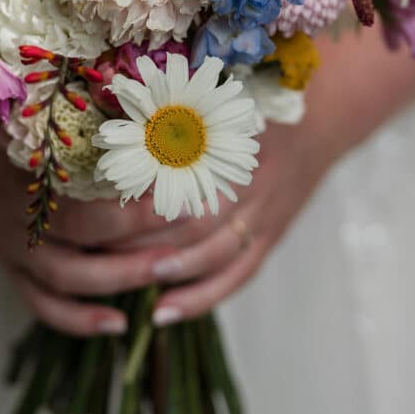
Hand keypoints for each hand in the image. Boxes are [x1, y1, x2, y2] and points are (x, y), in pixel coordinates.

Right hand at [0, 122, 179, 336]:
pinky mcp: (13, 272)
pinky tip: (121, 324)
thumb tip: (165, 128)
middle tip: (186, 239)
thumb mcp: (47, 121)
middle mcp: (18, 212)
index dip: (133, 202)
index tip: (179, 194)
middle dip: (136, 241)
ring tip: (167, 274)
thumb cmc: (20, 133)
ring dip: (119, 280)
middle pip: (81, 236)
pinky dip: (80, 321)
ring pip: (65, 278)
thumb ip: (94, 128)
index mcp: (28, 171)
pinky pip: (43, 305)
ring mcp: (12, 247)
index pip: (88, 193)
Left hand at [105, 123, 329, 326]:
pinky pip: (236, 275)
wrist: (322, 115)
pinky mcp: (271, 236)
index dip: (135, 195)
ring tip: (128, 284)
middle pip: (189, 219)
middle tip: (93, 254)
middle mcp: (246, 180)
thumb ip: (171, 114)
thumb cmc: (256, 102)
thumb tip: (108, 125)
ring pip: (212, 252)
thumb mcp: (215, 100)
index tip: (92, 208)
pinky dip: (200, 297)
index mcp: (228, 139)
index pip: (174, 174)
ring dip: (169, 272)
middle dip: (141, 240)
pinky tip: (163, 313)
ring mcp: (263, 212)